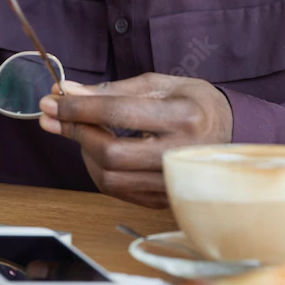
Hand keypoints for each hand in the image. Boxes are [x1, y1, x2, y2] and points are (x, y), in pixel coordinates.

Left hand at [37, 75, 233, 207]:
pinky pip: (119, 191)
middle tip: (54, 116)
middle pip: (110, 152)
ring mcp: (174, 182)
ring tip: (80, 130)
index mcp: (184, 117)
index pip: (118, 114)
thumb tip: (67, 92)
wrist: (233, 134)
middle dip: (75, 132)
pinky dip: (99, 169)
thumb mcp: (160, 84)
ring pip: (110, 178)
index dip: (78, 108)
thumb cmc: (194, 103)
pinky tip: (97, 149)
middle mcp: (181, 153)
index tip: (51, 100)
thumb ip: (113, 90)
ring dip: (83, 152)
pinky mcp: (166, 200)